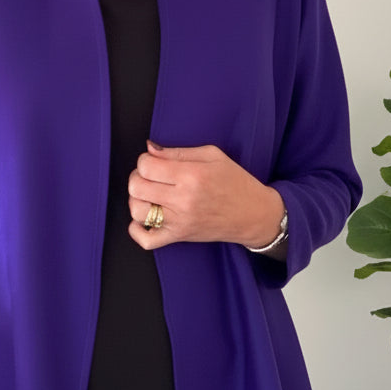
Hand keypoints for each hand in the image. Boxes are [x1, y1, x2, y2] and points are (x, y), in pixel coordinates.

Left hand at [128, 141, 284, 249]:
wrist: (253, 214)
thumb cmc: (236, 182)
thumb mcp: (213, 156)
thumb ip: (178, 152)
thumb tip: (150, 149)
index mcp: (192, 176)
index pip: (146, 166)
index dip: (145, 160)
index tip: (154, 162)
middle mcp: (183, 200)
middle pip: (137, 187)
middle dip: (138, 177)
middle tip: (151, 176)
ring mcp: (180, 221)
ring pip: (137, 211)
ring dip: (137, 199)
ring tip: (149, 194)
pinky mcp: (179, 237)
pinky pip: (147, 240)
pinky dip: (136, 231)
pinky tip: (142, 219)